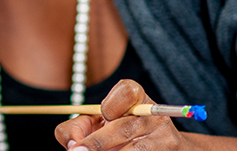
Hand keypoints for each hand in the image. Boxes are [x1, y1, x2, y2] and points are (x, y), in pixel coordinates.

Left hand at [54, 79, 195, 150]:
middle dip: (96, 142)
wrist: (155, 146)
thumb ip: (76, 127)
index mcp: (136, 97)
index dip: (111, 105)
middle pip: (124, 128)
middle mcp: (152, 114)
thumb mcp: (95, 123)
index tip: (103, 116)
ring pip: (134, 149)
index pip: (127, 91)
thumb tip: (72, 143)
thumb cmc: (114, 132)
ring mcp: (163, 136)